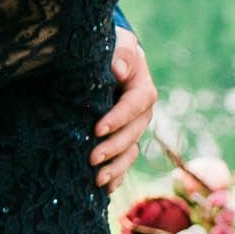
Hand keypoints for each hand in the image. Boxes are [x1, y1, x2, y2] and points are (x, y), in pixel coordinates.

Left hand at [94, 31, 155, 190]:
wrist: (104, 62)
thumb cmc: (109, 50)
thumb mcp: (117, 43)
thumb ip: (121, 52)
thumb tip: (118, 71)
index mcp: (142, 89)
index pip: (136, 104)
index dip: (119, 118)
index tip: (98, 129)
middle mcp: (141, 114)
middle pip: (133, 134)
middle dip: (114, 148)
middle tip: (92, 159)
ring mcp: (132, 130)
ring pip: (130, 153)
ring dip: (116, 169)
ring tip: (97, 180)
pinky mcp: (122, 141)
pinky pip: (124, 163)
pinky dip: (116, 177)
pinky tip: (104, 190)